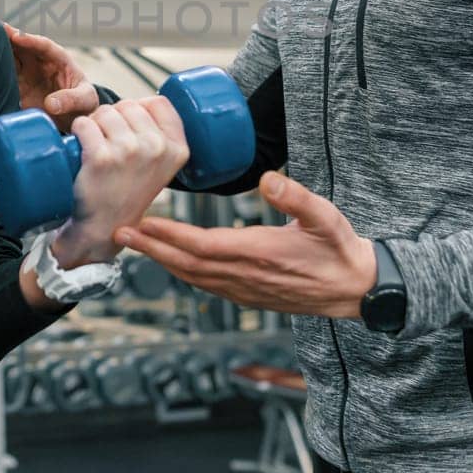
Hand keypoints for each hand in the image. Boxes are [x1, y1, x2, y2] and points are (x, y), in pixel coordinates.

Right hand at [4, 24, 99, 133]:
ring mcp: (25, 75)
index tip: (16, 36)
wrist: (75, 120)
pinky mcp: (16, 89)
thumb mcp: (85, 100)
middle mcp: (38, 63)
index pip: (42, 45)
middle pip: (19, 46)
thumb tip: (51, 104)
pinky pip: (1, 79)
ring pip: (8, 59)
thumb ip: (71, 99)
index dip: (29, 39)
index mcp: (58, 58)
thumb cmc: (84, 105)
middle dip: (5, 38)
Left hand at [52, 98, 190, 265]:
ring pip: (105, 112)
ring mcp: (130, 151)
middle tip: (108, 141)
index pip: (158, 103)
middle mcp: (157, 148)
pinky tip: (81, 148)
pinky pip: (84, 124)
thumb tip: (145, 102)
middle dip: (113, 116)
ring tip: (96, 147)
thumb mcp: (160, 166)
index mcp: (177, 149)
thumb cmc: (128, 192)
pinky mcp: (102, 157)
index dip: (139, 108)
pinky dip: (78, 131)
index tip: (130, 127)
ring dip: (94, 124)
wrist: (104, 228)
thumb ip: (162, 135)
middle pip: (129, 104)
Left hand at [114, 172, 376, 318]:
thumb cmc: (340, 249)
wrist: (354, 290)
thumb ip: (296, 197)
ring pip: (192, 277)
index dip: (168, 235)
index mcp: (258, 254)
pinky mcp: (248, 294)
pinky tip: (170, 262)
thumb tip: (268, 178)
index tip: (142, 222)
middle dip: (150, 247)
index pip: (202, 245)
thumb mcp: (325, 216)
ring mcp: (244, 289)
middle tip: (118, 233)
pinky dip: (181, 272)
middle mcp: (245, 276)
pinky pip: (205, 285)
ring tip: (135, 244)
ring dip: (161, 260)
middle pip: (186, 263)